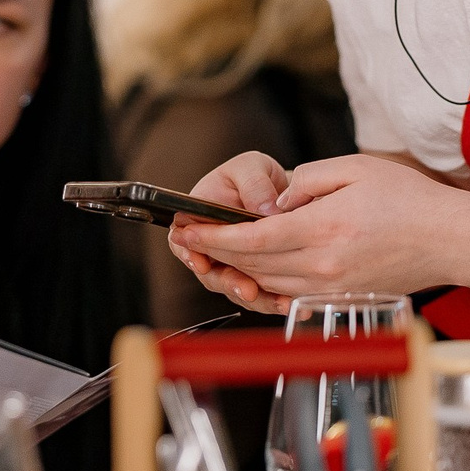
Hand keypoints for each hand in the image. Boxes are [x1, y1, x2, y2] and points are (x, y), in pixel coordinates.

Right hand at [167, 153, 294, 312]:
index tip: (201, 262)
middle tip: (245, 289)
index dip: (188, 254)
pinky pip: (259, 294)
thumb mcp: (251, 167)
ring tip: (274, 301)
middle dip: (228, 283)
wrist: (283, 194)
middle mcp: (212, 247)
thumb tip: (265, 209)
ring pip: (235, 288)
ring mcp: (232, 265)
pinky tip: (289, 303)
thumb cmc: (256, 177)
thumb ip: (253, 183)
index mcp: (197, 218)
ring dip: (253, 297)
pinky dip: (273, 300)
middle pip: (209, 272)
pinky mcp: (254, 278)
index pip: (180, 240)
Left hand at [171, 153, 469, 300]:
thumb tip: (275, 202)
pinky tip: (253, 275)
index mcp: (322, 230)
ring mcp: (330, 289)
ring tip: (214, 256)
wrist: (451, 240)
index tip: (189, 231)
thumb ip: (307, 181)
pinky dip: (265, 288)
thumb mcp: (355, 168)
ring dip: (237, 272)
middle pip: (252, 265)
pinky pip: (290, 298)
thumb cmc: (409, 200)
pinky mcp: (340, 299)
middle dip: (216, 254)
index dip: (214, 237)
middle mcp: (321, 266)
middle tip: (190, 242)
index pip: (252, 238)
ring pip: (267, 284)